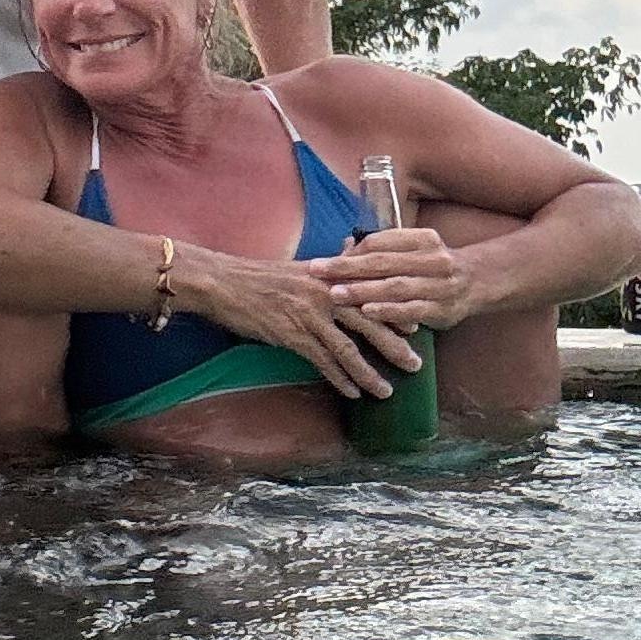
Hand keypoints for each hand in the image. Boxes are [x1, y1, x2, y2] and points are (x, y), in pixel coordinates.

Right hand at [196, 253, 426, 401]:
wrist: (223, 282)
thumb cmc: (259, 276)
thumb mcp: (300, 266)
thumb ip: (331, 263)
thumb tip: (352, 245)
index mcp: (330, 276)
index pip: (372, 294)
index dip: (396, 312)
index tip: (417, 327)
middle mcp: (325, 293)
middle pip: (370, 323)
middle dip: (395, 347)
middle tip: (416, 365)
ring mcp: (309, 315)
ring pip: (349, 349)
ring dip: (369, 374)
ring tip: (386, 391)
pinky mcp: (292, 334)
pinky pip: (322, 361)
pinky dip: (339, 379)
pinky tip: (352, 393)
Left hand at [308, 227, 476, 333]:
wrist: (481, 281)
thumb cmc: (434, 265)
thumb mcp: (415, 250)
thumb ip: (384, 249)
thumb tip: (343, 247)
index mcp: (423, 239)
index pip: (380, 242)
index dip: (350, 252)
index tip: (323, 261)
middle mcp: (433, 258)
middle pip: (383, 262)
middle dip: (347, 268)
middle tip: (316, 272)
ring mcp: (440, 285)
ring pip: (396, 286)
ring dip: (363, 291)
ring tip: (335, 294)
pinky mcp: (443, 309)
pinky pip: (412, 310)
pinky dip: (389, 311)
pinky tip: (367, 313)